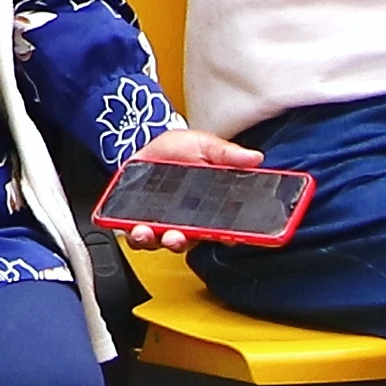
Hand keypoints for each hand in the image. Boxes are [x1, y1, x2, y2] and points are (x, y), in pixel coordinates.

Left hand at [106, 127, 272, 252]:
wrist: (150, 144)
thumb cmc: (180, 147)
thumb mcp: (205, 145)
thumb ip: (227, 153)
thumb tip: (255, 158)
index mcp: (207, 208)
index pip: (221, 230)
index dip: (225, 237)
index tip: (225, 238)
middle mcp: (185, 221)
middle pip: (187, 241)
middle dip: (181, 242)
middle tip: (176, 237)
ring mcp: (161, 222)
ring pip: (159, 241)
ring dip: (152, 240)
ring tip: (146, 231)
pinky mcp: (137, 219)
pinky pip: (134, 235)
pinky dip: (131, 233)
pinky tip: (130, 226)